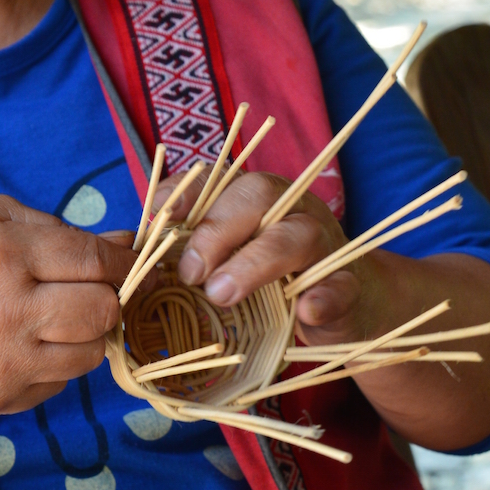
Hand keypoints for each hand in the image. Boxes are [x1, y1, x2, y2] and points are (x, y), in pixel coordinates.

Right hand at [0, 195, 136, 414]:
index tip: (127, 260)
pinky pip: (60, 381)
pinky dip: (54, 362)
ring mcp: (2, 361)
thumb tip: (124, 242)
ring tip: (51, 317)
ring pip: (91, 354)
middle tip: (85, 289)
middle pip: (103, 310)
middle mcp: (4, 310)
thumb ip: (56, 227)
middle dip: (105, 296)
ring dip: (83, 333)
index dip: (123, 260)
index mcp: (1, 253)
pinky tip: (21, 343)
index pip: (94, 261)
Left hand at [155, 171, 393, 347]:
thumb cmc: (274, 280)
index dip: (187, 191)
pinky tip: (307, 310)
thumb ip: (195, 246)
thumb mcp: (233, 257)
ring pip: (297, 236)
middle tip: (190, 273)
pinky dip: (324, 297)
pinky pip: (339, 285)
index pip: (219, 179)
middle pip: (257, 196)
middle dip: (216, 230)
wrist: (349, 306)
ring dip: (257, 262)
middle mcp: (291, 209)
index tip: (160, 215)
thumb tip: (140, 245)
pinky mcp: (349, 286)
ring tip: (222, 294)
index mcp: (257, 199)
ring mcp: (325, 246)